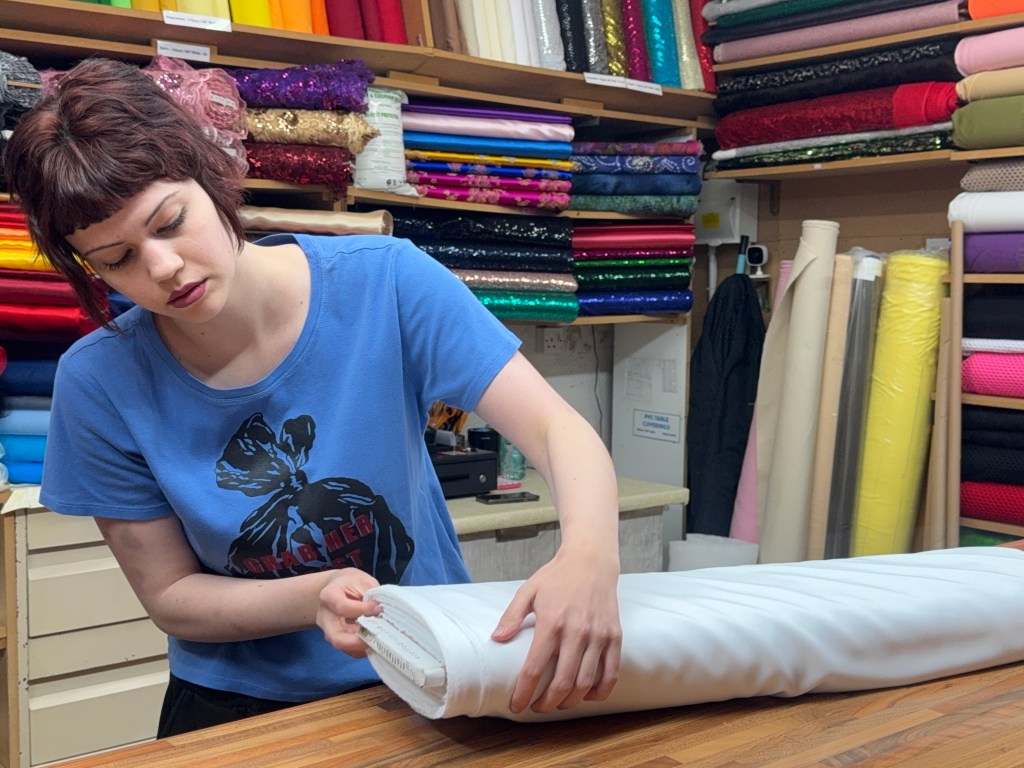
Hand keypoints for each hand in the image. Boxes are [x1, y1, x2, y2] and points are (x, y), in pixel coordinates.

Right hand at [316, 568, 382, 657]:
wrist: (339, 587)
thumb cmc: (352, 583)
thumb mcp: (362, 581)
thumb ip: (370, 596)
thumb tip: (381, 611)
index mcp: (328, 596)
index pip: (343, 608)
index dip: (363, 610)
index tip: (379, 608)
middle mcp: (324, 617)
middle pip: (337, 638)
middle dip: (360, 641)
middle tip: (379, 634)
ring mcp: (328, 631)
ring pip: (345, 647)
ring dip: (364, 645)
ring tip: (381, 636)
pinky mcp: (337, 640)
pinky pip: (350, 651)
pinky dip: (364, 648)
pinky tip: (376, 639)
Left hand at [491, 552, 621, 713]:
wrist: (591, 560)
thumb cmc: (557, 576)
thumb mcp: (528, 590)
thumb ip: (512, 615)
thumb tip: (497, 638)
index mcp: (551, 621)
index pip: (535, 668)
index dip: (524, 692)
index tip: (517, 705)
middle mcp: (576, 631)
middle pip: (562, 682)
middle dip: (547, 703)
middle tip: (537, 708)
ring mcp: (598, 635)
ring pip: (586, 682)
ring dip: (571, 701)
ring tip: (559, 704)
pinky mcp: (614, 636)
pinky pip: (611, 672)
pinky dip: (600, 691)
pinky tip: (587, 696)